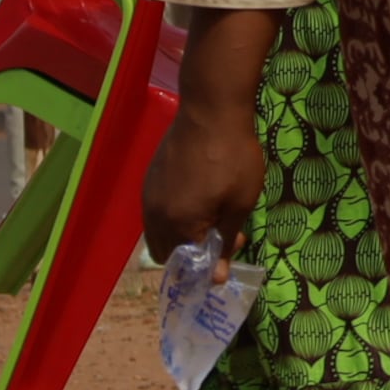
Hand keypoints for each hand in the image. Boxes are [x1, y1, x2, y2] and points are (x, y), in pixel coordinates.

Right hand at [140, 93, 268, 264]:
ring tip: (212, 210)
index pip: (186, 266)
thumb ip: (225, 241)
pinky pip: (157, 212)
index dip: (211, 263)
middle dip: (193, 252)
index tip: (232, 242)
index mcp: (177, 226)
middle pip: (166, 254)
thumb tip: (216, 278)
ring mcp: (148, 196)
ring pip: (159, 233)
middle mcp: (154, 217)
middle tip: (222, 229)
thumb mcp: (240, 202)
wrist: (211, 110)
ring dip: (182, 233)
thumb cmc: (233, 157)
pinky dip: (173, 216)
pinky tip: (197, 195)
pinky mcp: (150, 179)